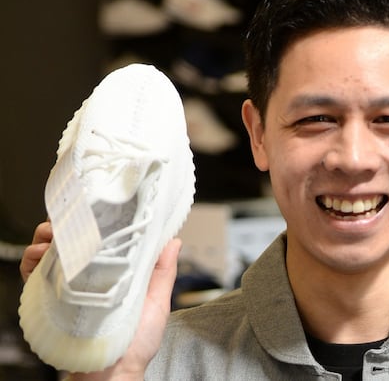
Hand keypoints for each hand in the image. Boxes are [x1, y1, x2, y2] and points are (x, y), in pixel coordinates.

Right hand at [21, 222, 180, 379]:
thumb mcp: (156, 303)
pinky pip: (32, 276)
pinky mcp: (50, 301)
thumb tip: (173, 240)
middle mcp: (89, 276)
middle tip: (70, 220)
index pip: (101, 238)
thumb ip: (163, 272)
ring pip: (49, 252)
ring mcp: (68, 287)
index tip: (96, 206)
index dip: (95, 220)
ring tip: (54, 237)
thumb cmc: (136, 343)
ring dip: (49, 238)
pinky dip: (32, 261)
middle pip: (72, 240)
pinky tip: (41, 256)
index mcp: (114, 272)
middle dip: (67, 223)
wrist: (113, 374)